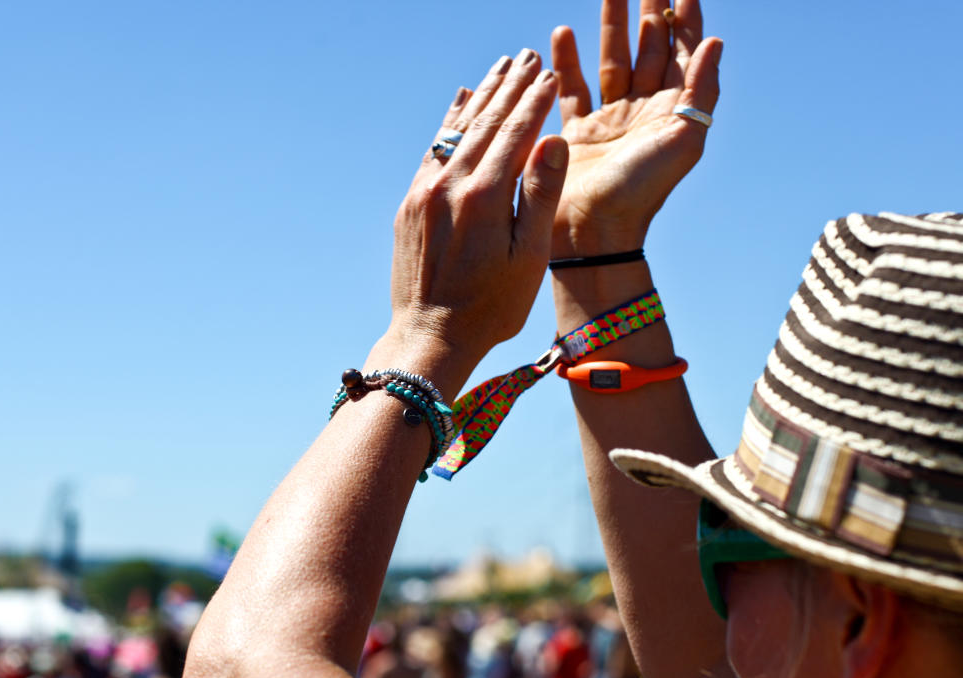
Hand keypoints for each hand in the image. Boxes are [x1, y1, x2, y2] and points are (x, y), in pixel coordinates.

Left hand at [387, 49, 568, 370]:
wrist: (430, 336)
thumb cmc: (491, 306)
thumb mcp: (529, 256)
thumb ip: (540, 195)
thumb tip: (553, 139)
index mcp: (486, 196)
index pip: (516, 132)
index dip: (535, 100)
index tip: (549, 74)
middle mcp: (450, 184)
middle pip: (485, 121)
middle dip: (509, 86)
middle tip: (528, 56)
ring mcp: (424, 192)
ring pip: (456, 129)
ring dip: (480, 95)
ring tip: (500, 67)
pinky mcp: (409, 204)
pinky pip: (433, 149)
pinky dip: (449, 122)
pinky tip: (460, 101)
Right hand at [550, 0, 721, 254]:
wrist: (593, 231)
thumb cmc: (641, 191)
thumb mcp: (682, 139)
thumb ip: (700, 89)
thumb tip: (714, 40)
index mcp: (672, 112)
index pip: (683, 52)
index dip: (686, 18)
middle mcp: (642, 112)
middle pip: (648, 49)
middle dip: (649, 10)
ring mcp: (608, 120)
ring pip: (611, 61)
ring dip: (610, 24)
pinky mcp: (576, 132)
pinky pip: (572, 89)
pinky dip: (567, 61)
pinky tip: (562, 32)